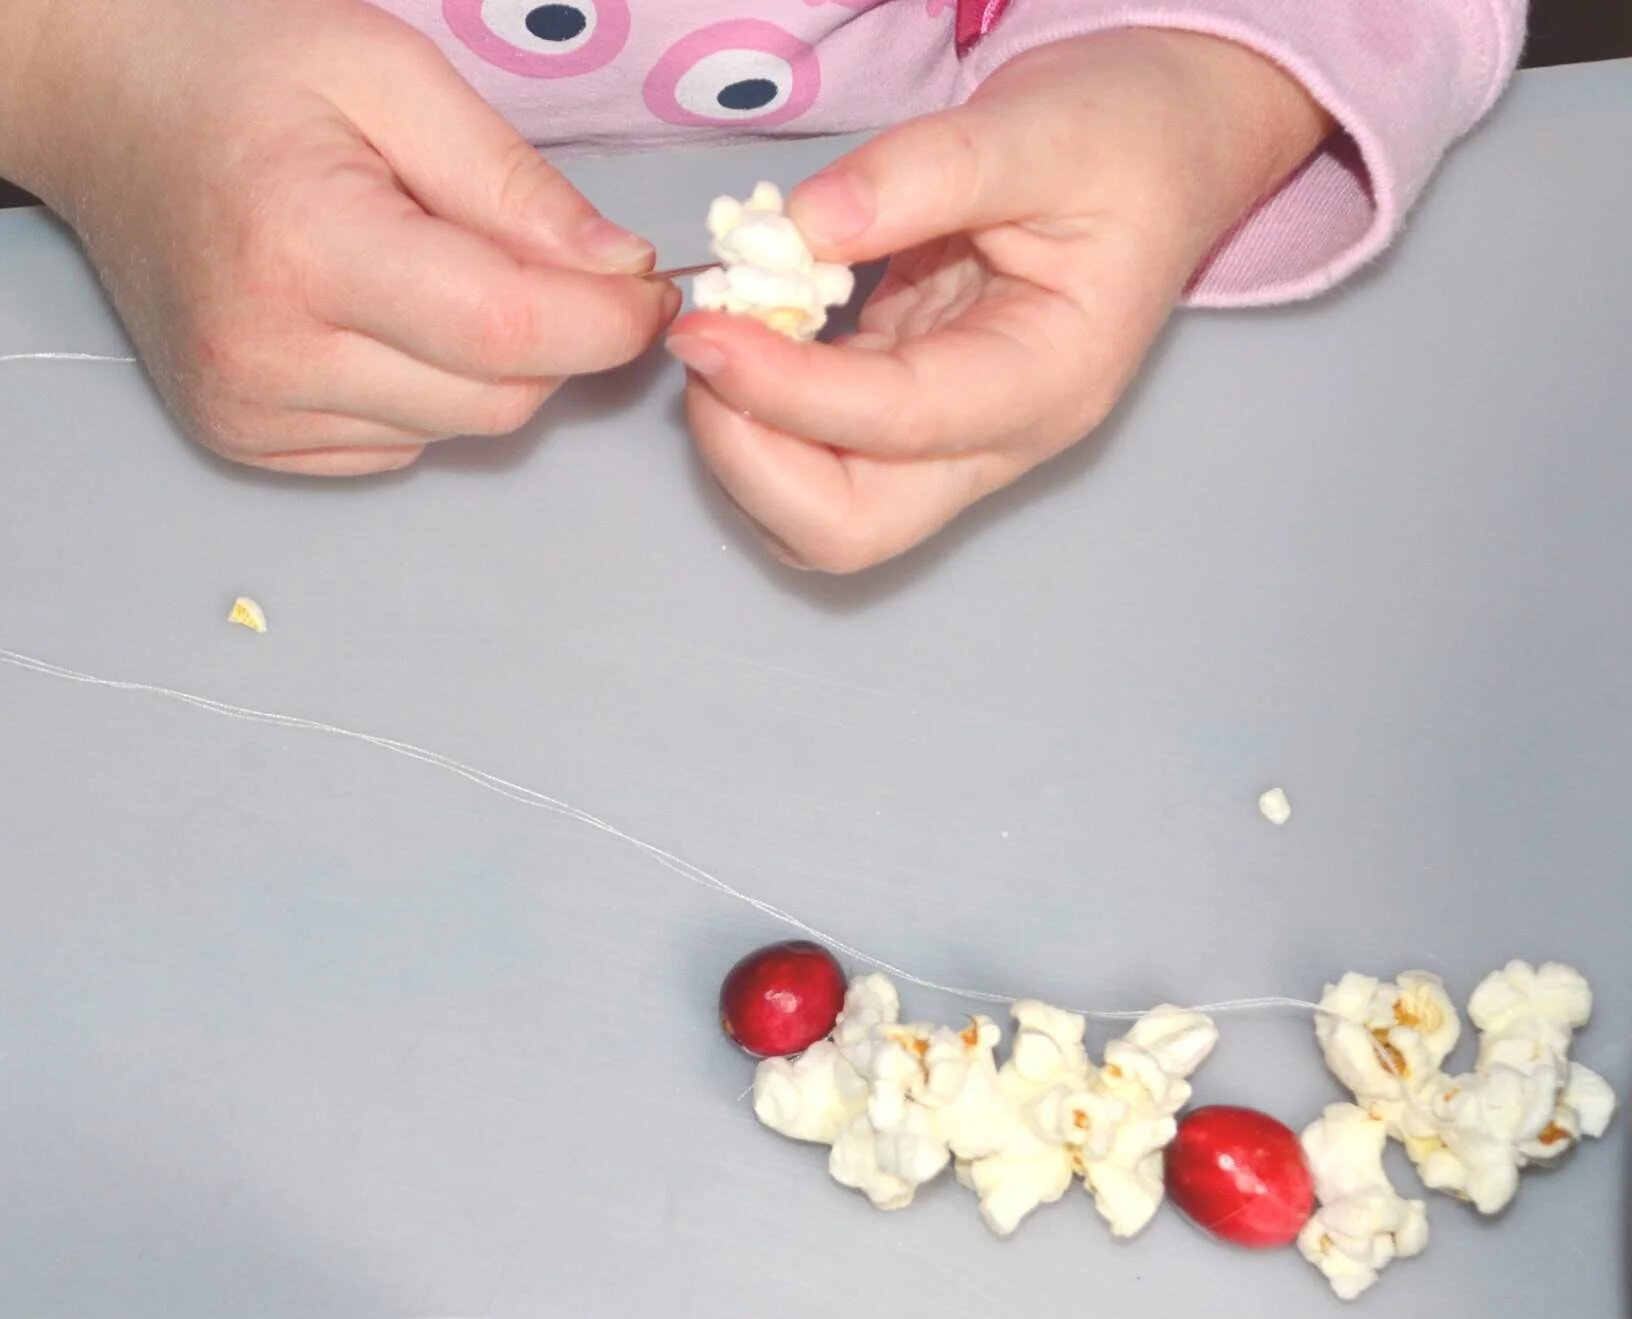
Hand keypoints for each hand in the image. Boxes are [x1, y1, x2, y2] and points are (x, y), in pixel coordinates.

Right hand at [0, 0, 674, 474]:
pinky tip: (390, 319)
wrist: (108, 111)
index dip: (607, 323)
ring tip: (444, 272)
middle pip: (501, 397)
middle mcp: (270, 357)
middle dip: (559, 339)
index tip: (651, 291)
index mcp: (306, 250)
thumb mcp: (392, 75)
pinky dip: (432, 391)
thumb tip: (621, 273)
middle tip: (554, 264)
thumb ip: (516, 183)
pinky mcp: (250, 442)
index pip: (510, 333)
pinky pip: (407, 444)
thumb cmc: (245, 73)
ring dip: (494, 367)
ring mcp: (253, 412)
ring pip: (462, 429)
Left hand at [668, 29, 1330, 570]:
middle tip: (709, 349)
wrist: (1161, 151)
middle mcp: (997, 439)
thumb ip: (923, 172)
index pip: (900, 423)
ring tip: (727, 331)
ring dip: (746, 443)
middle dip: (754, 459)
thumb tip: (800, 230)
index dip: (790, 390)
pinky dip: (761, 408)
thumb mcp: (1041, 127)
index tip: (709, 330)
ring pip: (819, 514)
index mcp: (1050, 380)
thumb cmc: (1123, 138)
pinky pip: (815, 454)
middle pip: (851, 530)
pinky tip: (750, 328)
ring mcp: (950, 439)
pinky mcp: (907, 413)